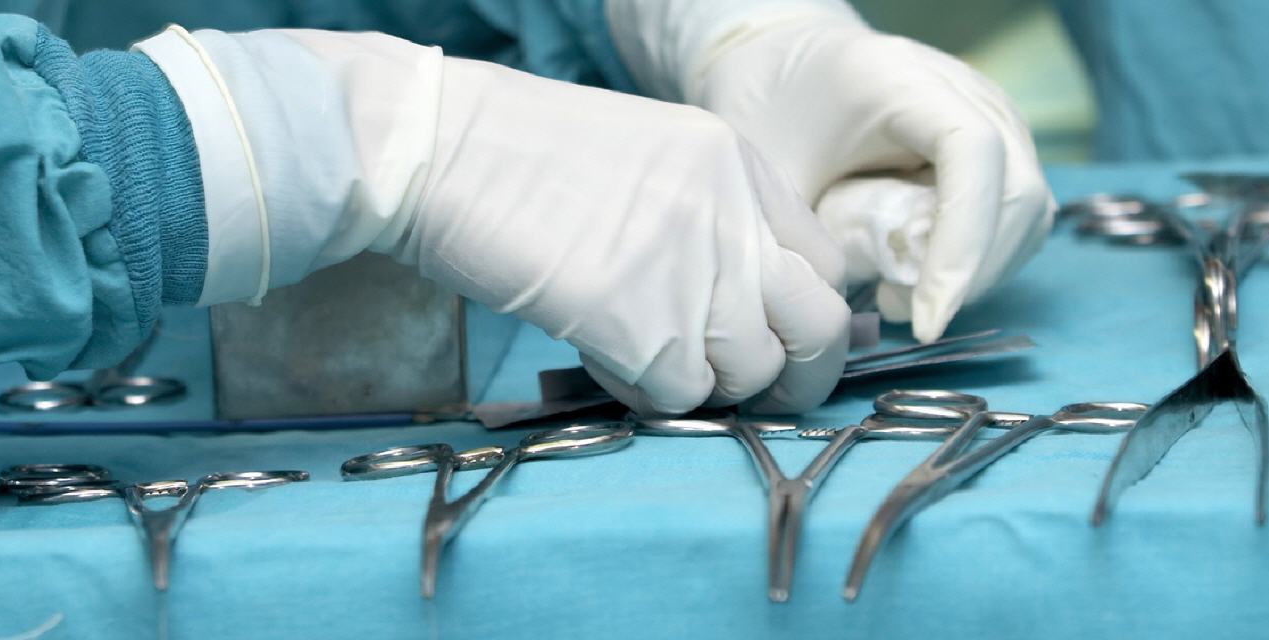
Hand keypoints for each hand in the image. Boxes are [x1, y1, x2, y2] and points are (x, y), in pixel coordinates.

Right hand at [390, 55, 850, 413]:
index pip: (826, 263)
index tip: (775, 340)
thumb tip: (740, 300)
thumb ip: (711, 218)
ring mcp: (695, 271)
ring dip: (708, 387)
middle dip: (798, 376)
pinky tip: (607, 362)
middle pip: (820, 326)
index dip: (804, 316)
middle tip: (755, 392)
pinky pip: (681, 395)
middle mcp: (735, 217)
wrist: (441, 151)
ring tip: (649, 361)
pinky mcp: (643, 324)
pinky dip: (650, 396)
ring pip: (751, 372)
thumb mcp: (650, 159)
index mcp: (741, 166)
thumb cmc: (517, 157)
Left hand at [609, 1, 1053, 341]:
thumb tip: (841, 318)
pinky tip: (922, 276)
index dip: (962, 244)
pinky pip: (1016, 214)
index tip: (925, 314)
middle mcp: (968, 91)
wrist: (785, 63)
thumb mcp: (771, 176)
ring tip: (900, 297)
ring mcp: (993, 116)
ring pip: (1027, 211)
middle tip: (897, 311)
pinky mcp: (999, 145)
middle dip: (969, 273)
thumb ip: (807, 240)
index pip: (973, 154)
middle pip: (1015, 192)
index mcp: (905, 81)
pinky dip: (981, 257)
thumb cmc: (772, 113)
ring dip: (978, 272)